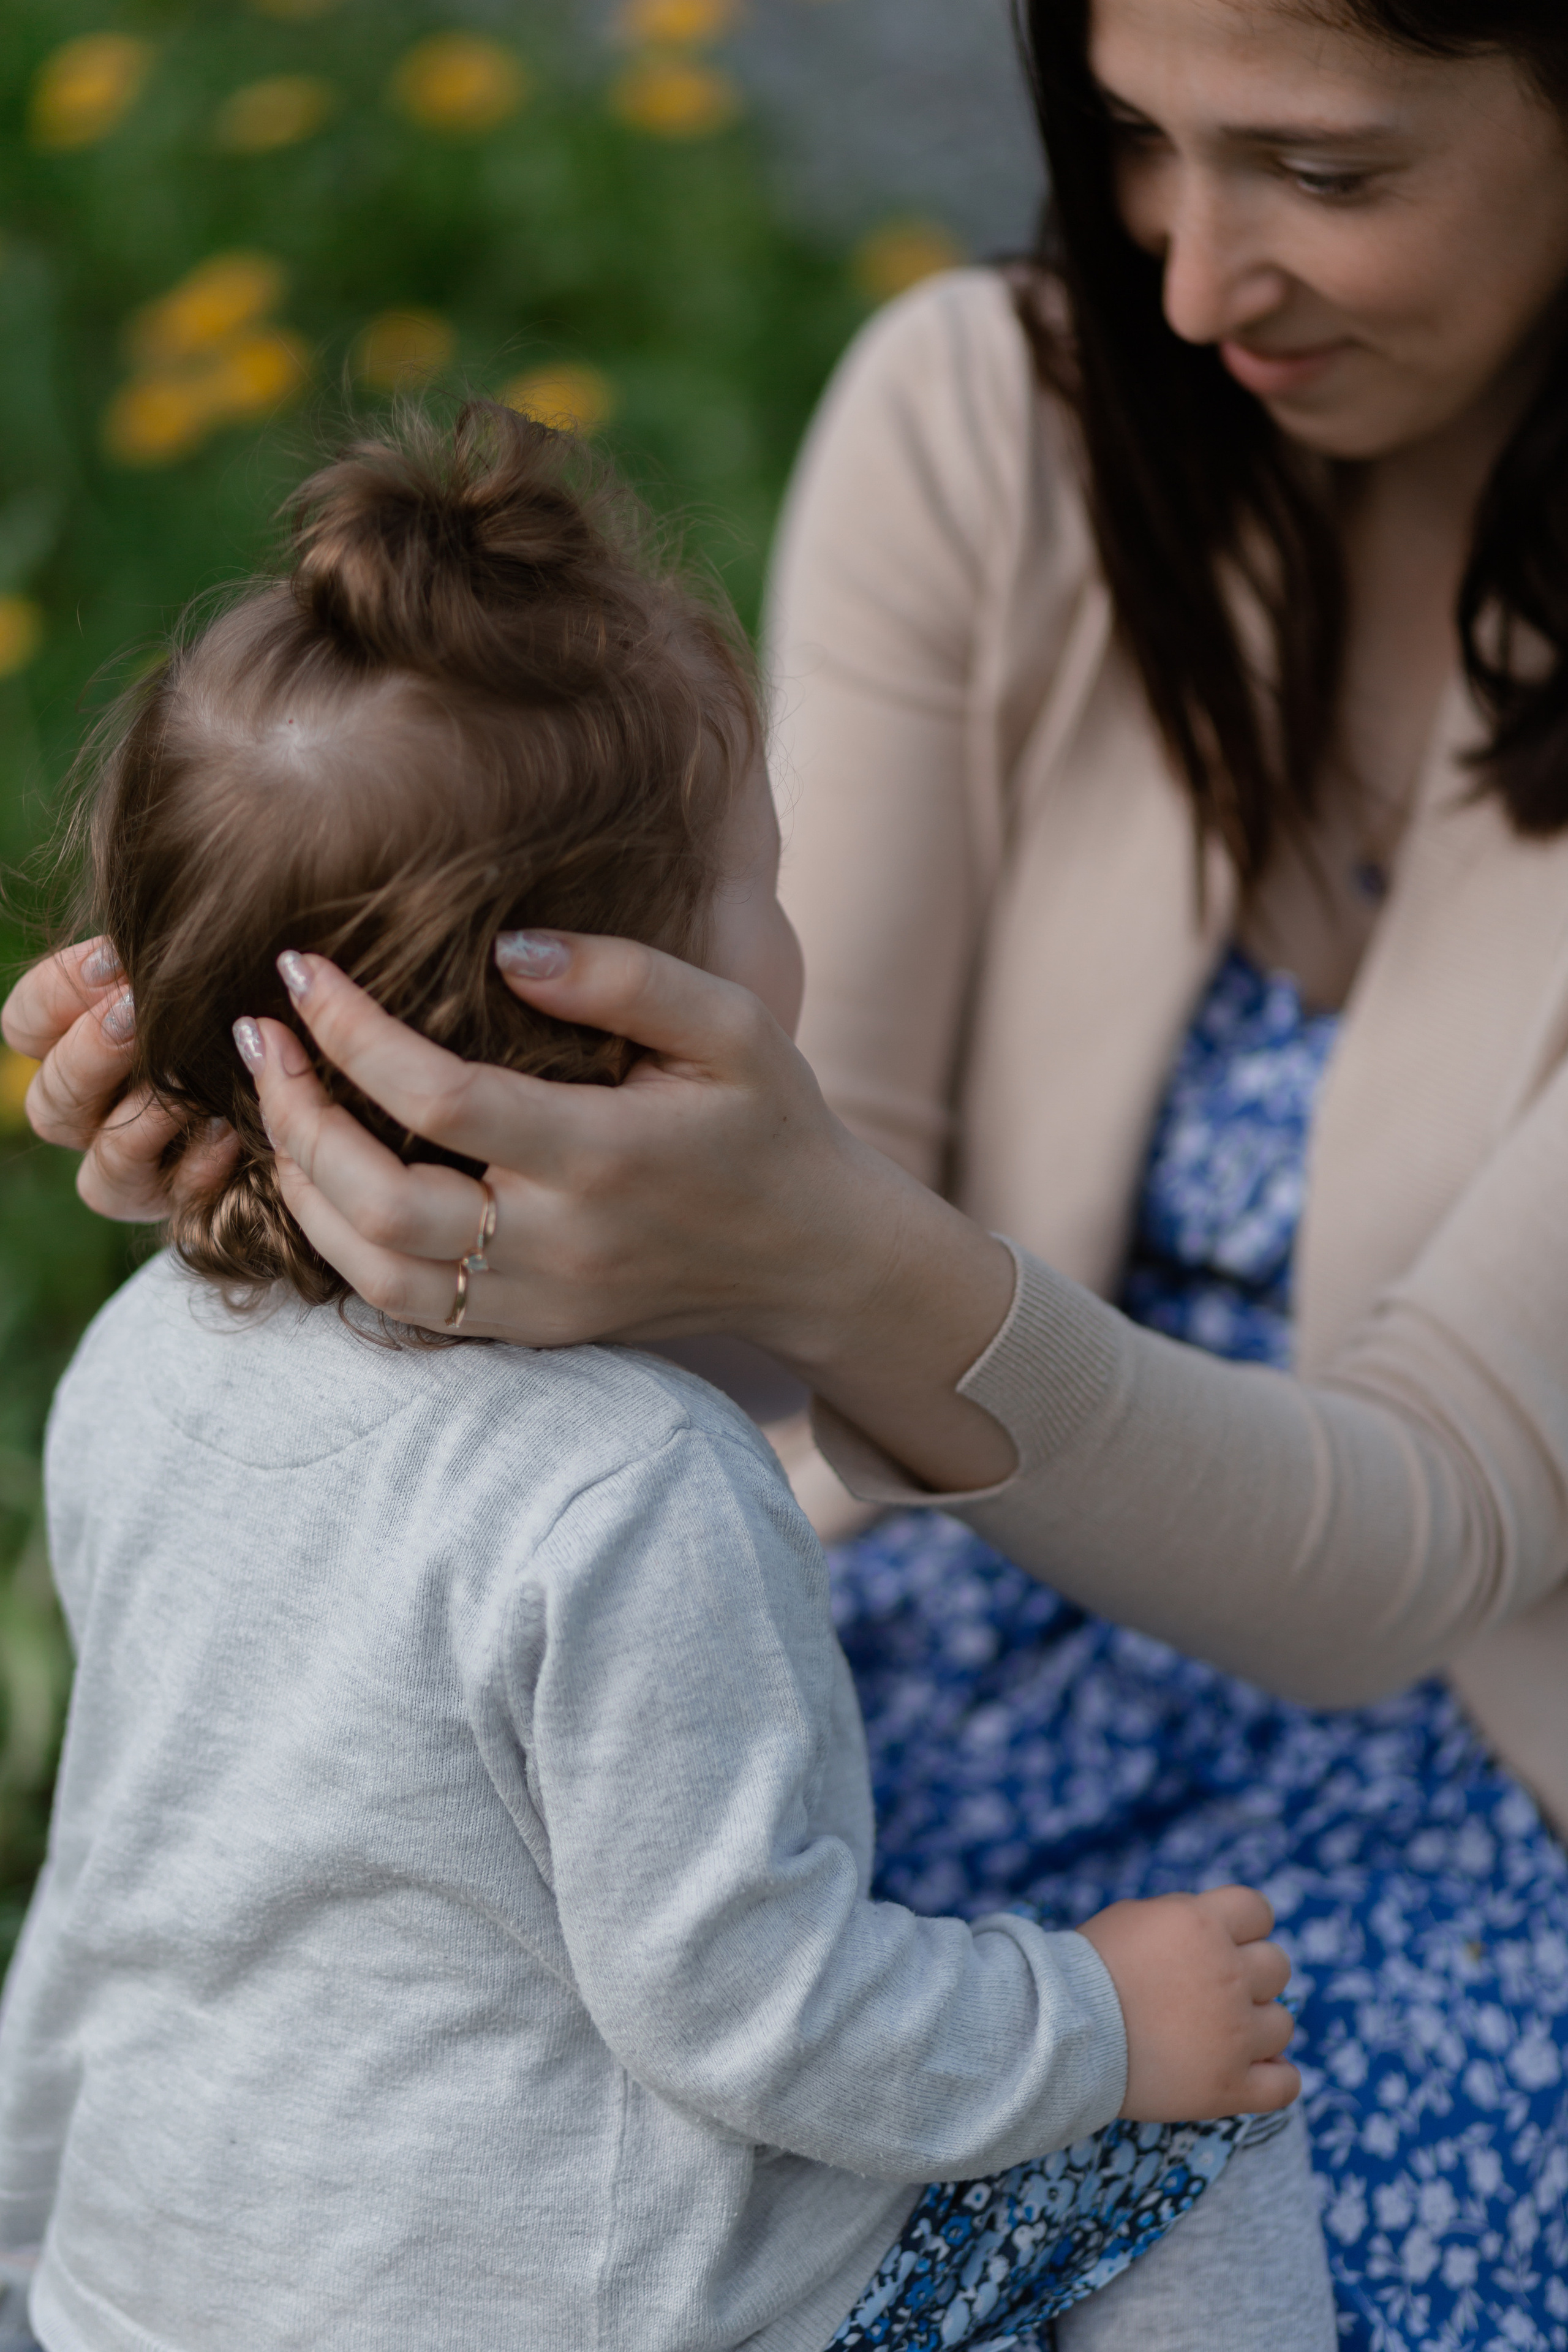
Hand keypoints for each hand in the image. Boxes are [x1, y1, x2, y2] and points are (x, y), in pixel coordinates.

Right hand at [1, 939, 235, 1219]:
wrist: (314, 1074)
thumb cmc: (246, 998)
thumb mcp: (200, 970)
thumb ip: (160, 960)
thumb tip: (134, 941)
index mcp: (77, 1053)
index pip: (25, 1029)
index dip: (56, 995)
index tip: (112, 961)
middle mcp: (94, 1120)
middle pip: (49, 1104)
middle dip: (90, 1054)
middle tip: (136, 1014)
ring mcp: (137, 1171)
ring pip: (100, 1165)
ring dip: (138, 1118)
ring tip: (184, 1077)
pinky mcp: (186, 1203)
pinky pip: (172, 1195)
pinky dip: (199, 1160)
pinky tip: (229, 1125)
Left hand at [244, 936, 1017, 1491]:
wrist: (813, 1255)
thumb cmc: (769, 1122)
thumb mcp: (733, 1023)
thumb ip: (626, 976)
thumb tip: (504, 947)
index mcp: (605, 1156)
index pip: (439, 1099)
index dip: (351, 1031)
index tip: (299, 967)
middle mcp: (562, 1244)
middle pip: (380, 1202)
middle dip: (297, 1115)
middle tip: (258, 1037)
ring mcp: (541, 1302)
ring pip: (373, 1271)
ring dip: (301, 1188)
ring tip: (274, 1108)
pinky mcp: (531, 1333)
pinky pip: (404, 1309)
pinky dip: (340, 1248)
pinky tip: (320, 1181)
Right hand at [1077, 1886, 1299, 2121]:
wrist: (1056, 2034)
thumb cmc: (1086, 1971)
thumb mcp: (1135, 1918)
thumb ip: (1185, 1917)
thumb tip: (1220, 1926)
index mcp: (1202, 1924)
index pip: (1258, 1910)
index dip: (1244, 1927)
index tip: (1223, 1944)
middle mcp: (1227, 1975)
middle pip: (1277, 1966)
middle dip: (1250, 1976)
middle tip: (1211, 1993)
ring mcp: (1234, 2035)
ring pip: (1282, 2024)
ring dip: (1256, 2028)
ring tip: (1216, 2035)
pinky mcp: (1229, 2088)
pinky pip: (1285, 2084)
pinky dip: (1274, 2078)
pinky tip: (1252, 2073)